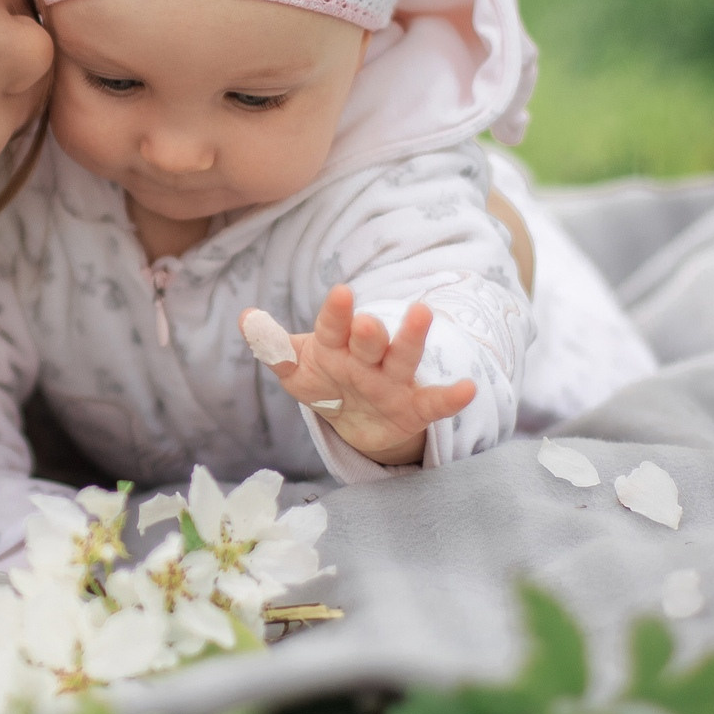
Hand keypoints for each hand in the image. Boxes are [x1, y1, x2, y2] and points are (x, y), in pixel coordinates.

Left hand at [241, 287, 474, 467]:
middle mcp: (367, 358)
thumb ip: (274, 346)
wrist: (356, 420)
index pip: (333, 327)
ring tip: (423, 314)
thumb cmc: (325, 381)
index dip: (336, 314)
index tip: (341, 294)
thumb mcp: (296, 368)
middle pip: (369, 342)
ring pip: (402, 359)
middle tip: (367, 321)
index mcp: (336, 345)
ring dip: (411, 339)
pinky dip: (450, 398)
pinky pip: (433, 403)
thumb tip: (246, 317)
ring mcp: (393, 381)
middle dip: (368, 332)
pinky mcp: (413, 408)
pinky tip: (467, 388)